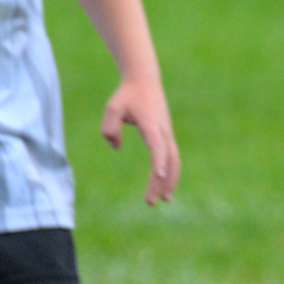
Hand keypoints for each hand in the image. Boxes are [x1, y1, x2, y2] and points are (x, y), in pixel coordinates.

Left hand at [100, 79, 180, 204]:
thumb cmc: (126, 95)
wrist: (144, 80)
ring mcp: (168, 134)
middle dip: (162, 182)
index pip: (157, 146)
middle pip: (168, 160)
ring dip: (170, 181)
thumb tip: (116, 147)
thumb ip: (109, 129)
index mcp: (151, 124)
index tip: (158, 176)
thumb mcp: (112, 108)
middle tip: (151, 202)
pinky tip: (164, 186)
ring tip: (163, 200)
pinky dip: (170, 173)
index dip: (158, 161)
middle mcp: (163, 131)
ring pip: (173, 161)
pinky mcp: (167, 136)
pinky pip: (172, 158)